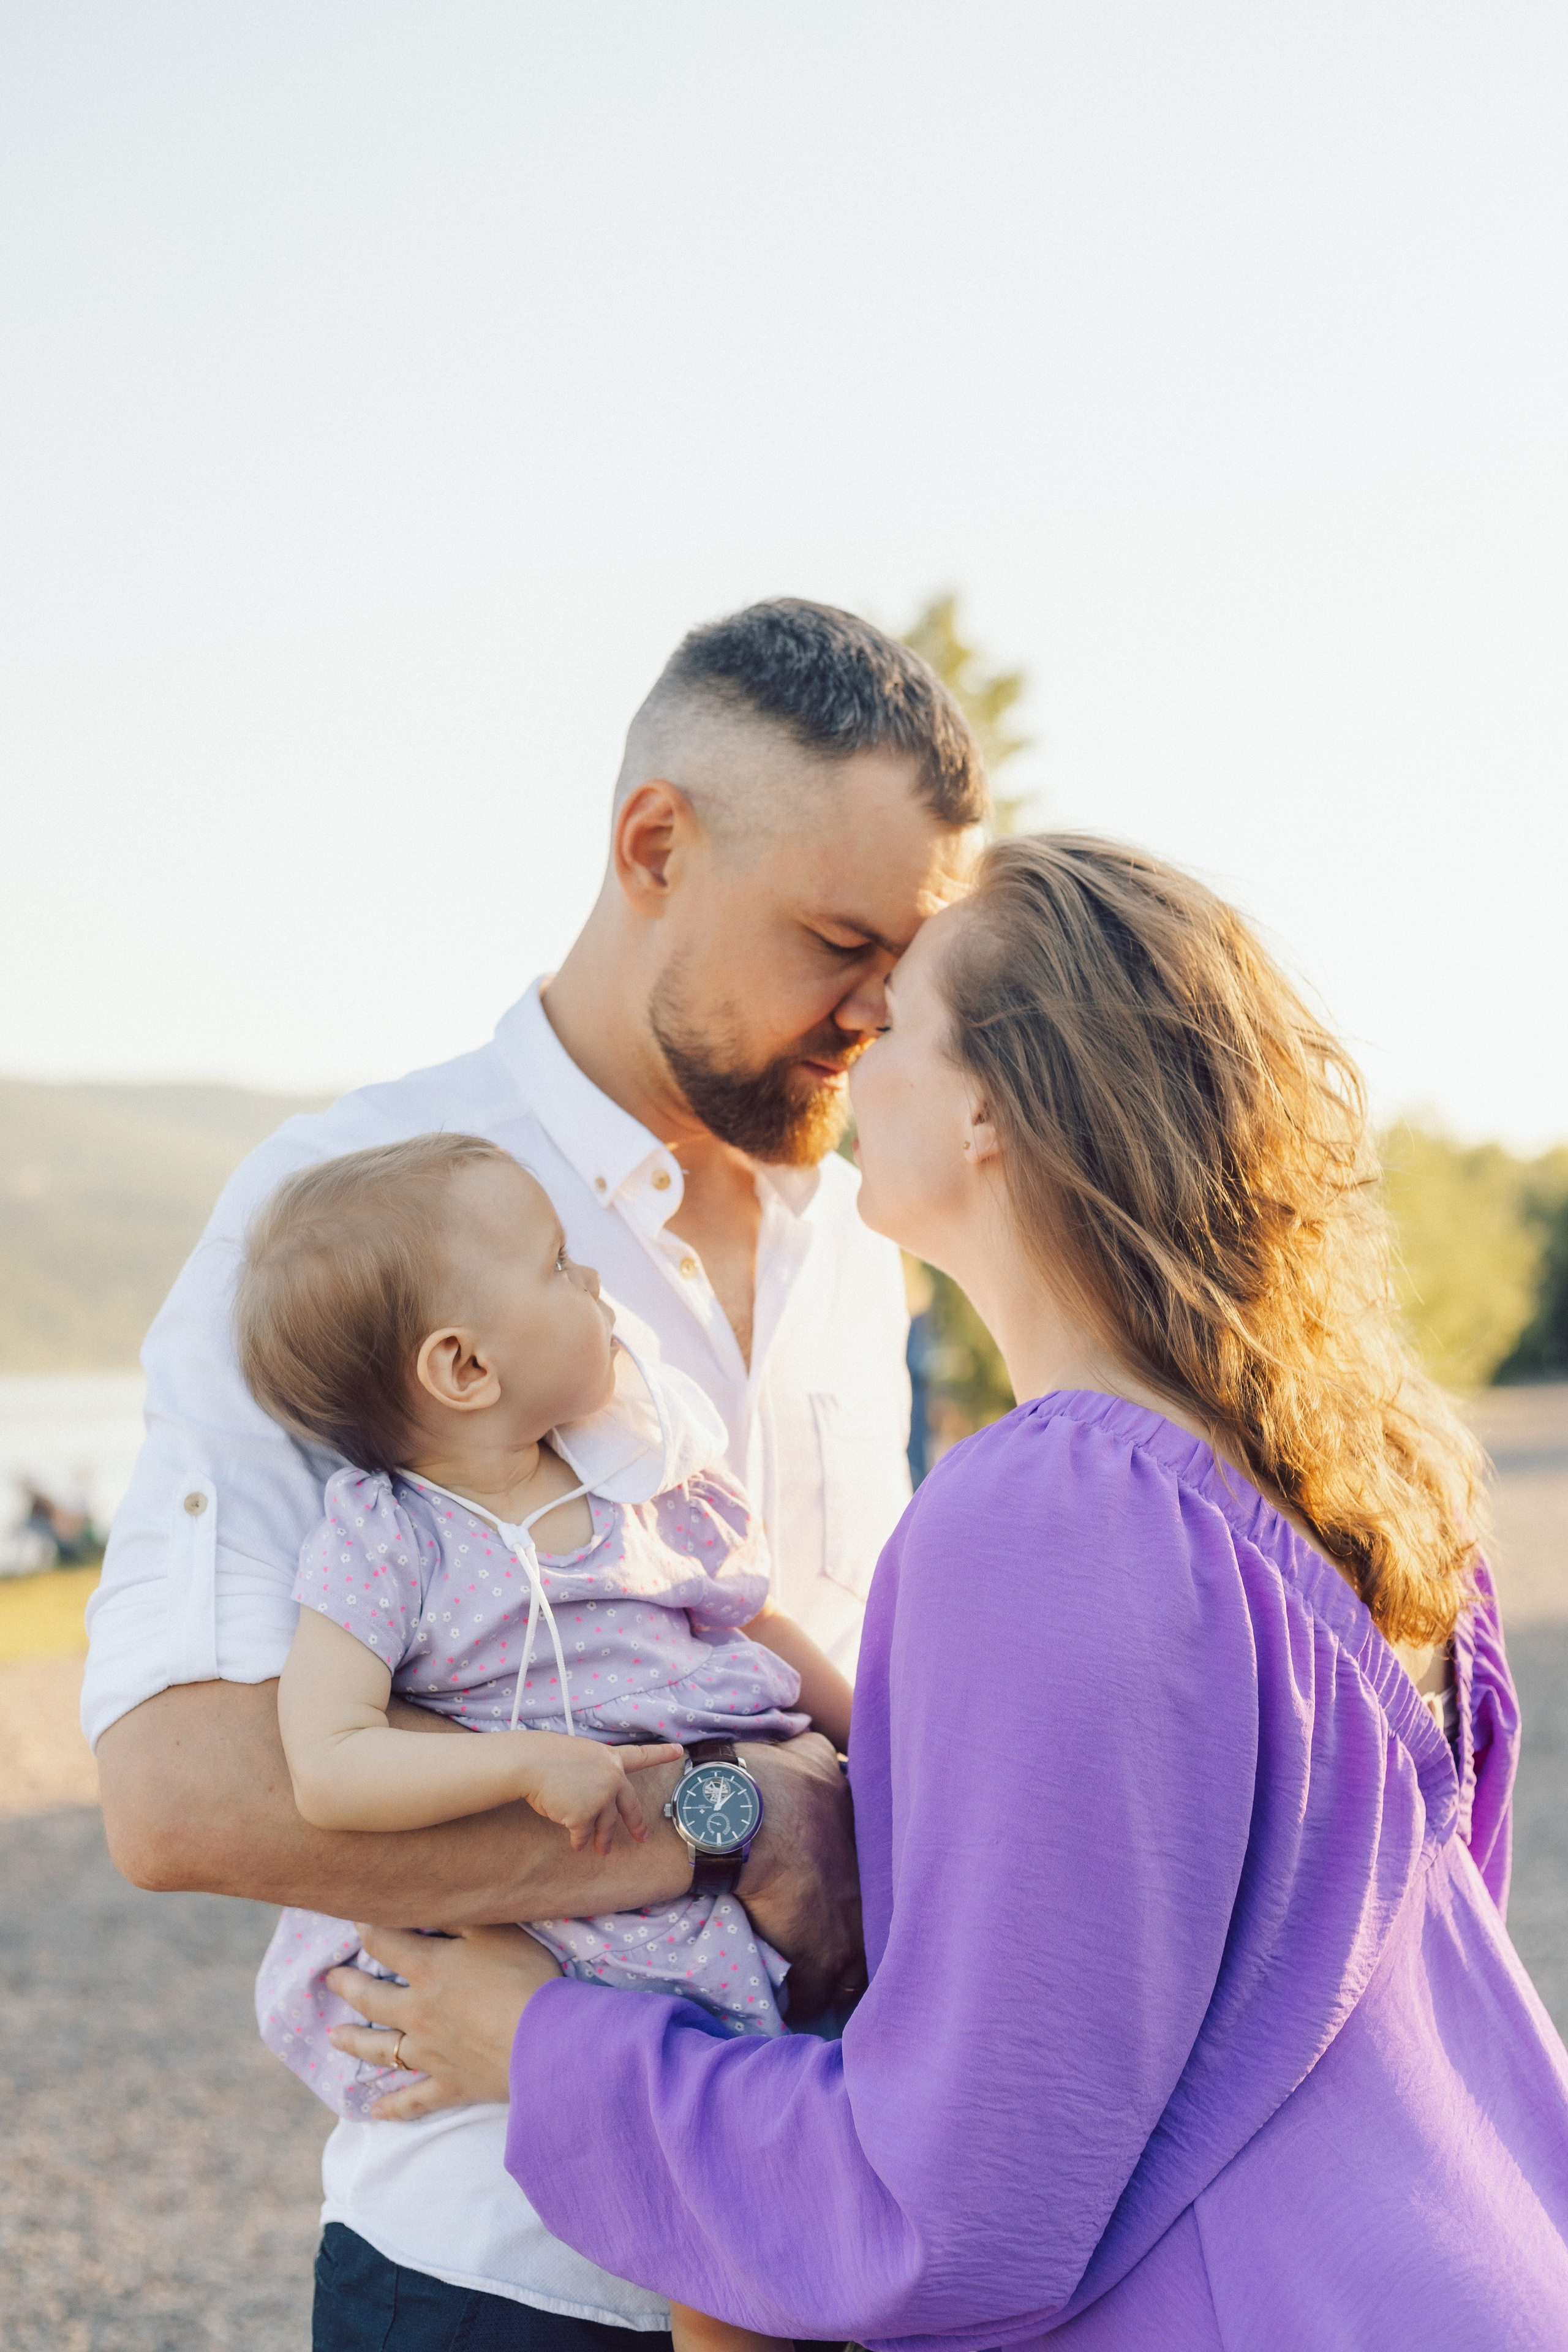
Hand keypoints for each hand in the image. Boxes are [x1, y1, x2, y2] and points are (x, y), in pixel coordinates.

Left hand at [326, 1922, 562, 2119]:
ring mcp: (429, 2053)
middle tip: (330, 1979)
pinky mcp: (449, 2085)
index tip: (357, 1919)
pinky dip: (394, 2108)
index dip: (368, 1927)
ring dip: (355, 2042)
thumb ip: (458, 1916)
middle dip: (348, 1985)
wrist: (545, 2042)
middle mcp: (418, 2012)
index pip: (385, 1942)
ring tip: (334, 2037)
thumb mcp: (495, 1931)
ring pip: (381, 2049)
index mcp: (428, 1969)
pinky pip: (414, 2100)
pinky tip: (376, 2111)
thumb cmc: (523, 1977)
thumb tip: (428, 1902)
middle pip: (371, 1997)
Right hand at [519, 1734, 684, 1855]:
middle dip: (637, 1824)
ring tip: (601, 1850)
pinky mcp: (586, 1815)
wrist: (530, 1763)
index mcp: (609, 1759)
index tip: (678, 1750)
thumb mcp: (579, 1756)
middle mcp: (611, 1777)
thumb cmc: (546, 1757)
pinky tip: (576, 1844)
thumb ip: (594, 1772)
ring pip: (606, 1825)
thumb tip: (592, 1797)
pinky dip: (579, 1840)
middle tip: (643, 1837)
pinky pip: (583, 1834)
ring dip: (602, 1840)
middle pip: (630, 1805)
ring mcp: (601, 1797)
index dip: (660, 1753)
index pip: (640, 1755)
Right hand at [736, 1732, 864, 2019]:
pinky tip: (787, 2000)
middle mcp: (870, 1891)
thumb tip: (827, 1752)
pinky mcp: (818, 1958)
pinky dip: (799, 1999)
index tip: (853, 1899)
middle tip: (843, 1948)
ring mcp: (848, 1929)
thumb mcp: (810, 1754)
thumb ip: (825, 1758)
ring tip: (821, 1986)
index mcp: (870, 1845)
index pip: (886, 1881)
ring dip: (837, 1980)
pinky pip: (812, 1996)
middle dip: (862, 1942)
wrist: (742, 1817)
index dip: (869, 1893)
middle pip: (879, 1933)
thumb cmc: (772, 1781)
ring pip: (853, 1974)